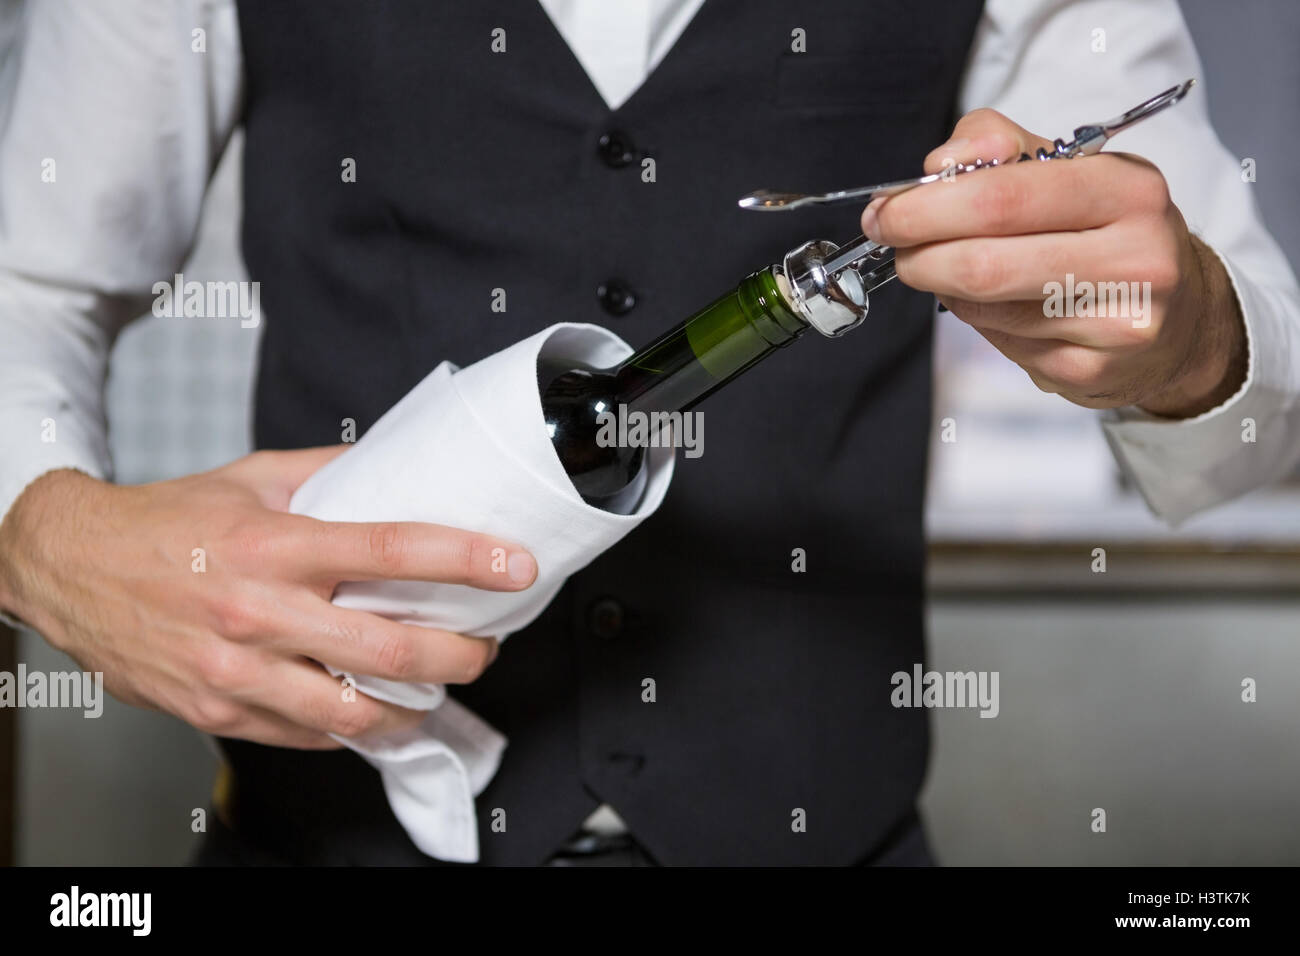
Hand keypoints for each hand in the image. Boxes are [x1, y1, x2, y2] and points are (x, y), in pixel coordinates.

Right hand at [0, 449, 537, 748]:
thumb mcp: (251, 480)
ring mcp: (237, 671)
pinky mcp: (217, 711)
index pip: (393, 550)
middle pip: (390, 651)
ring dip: (414, 706)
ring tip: (437, 687)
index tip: (514, 564)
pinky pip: (306, 734)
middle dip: (460, 655)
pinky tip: (372, 707)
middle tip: (485, 647)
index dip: (466, 558)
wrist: (71, 567)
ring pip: (354, 712)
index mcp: (276, 546)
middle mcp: (260, 612)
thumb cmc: (164, 523)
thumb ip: (329, 476)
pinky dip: (351, 725)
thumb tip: (397, 468)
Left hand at [862, 108, 1246, 417]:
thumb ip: (996, 147)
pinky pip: (1000, 343)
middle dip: (919, 254)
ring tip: (947, 267)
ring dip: (944, 287)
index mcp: (1128, 189)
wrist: (1181, 316)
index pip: (1002, 196)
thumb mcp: (1069, 167)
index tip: (887, 212)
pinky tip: (992, 304)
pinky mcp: (1091, 370)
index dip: (926, 208)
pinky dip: (977, 320)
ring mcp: (1116, 323)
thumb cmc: (1108, 230)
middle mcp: (1135, 258)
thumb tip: (939, 164)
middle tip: (895, 245)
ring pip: (985, 308)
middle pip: (984, 263)